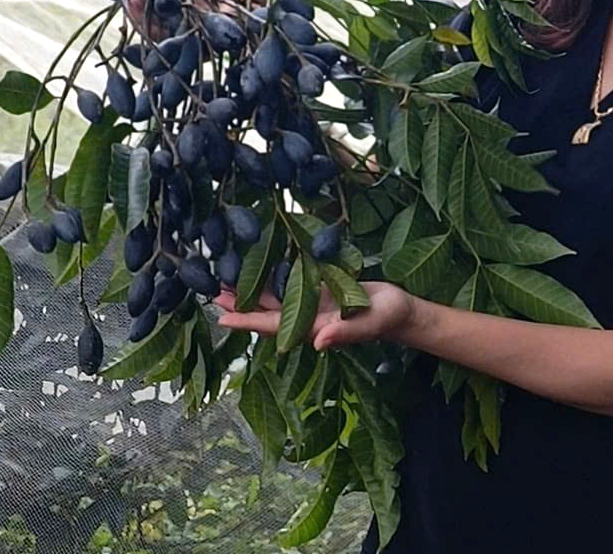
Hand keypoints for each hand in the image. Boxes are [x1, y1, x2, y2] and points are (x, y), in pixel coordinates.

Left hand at [212, 280, 417, 350]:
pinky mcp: (321, 290)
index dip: (248, 322)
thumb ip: (345, 334)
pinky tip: (259, 268)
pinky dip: (273, 278)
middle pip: (266, 312)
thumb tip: (317, 343)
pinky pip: (291, 284)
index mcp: (315, 327)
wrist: (401, 309)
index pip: (274, 325)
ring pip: (275, 298)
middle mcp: (307, 317)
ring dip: (250, 291)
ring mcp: (313, 303)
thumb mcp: (370, 325)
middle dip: (239, 304)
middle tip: (211, 292)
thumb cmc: (388, 318)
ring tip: (225, 280)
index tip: (222, 318)